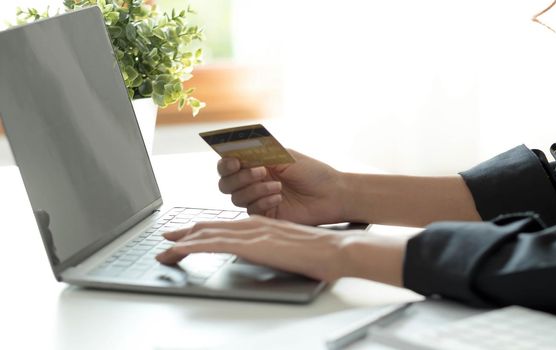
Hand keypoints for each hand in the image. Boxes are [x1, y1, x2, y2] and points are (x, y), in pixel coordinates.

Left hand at [155, 216, 407, 284]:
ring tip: (164, 247)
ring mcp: (253, 233)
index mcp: (264, 225)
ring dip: (183, 240)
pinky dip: (193, 246)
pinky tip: (179, 250)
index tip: (188, 235)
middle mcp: (254, 225)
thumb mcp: (291, 247)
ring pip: (209, 233)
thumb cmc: (321, 252)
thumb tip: (265, 255)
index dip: (204, 229)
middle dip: (187, 232)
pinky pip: (215, 244)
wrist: (336, 249)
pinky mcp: (253, 244)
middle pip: (212, 226)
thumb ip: (274, 248)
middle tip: (167, 237)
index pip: (226, 226)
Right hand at [217, 150, 346, 224]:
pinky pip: (251, 210)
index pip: (228, 165)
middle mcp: (254, 182)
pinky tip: (279, 197)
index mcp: (256, 164)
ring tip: (277, 186)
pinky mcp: (266, 215)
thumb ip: (259, 153)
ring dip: (255, 189)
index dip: (226, 164)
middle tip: (260, 172)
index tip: (235, 162)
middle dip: (239, 177)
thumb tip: (237, 149)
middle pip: (226, 184)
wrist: (331, 194)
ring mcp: (259, 199)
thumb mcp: (285, 156)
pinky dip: (262, 202)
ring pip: (236, 198)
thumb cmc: (312, 172)